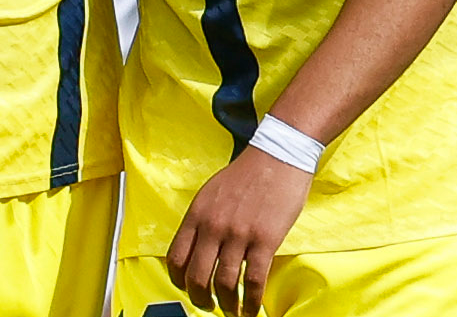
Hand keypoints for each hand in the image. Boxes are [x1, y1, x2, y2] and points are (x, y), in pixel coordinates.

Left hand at [167, 147, 311, 316]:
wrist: (280, 155)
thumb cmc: (249, 172)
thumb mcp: (212, 193)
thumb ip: (202, 220)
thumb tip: (199, 248)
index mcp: (197, 215)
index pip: (176, 259)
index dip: (179, 281)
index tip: (188, 289)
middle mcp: (213, 227)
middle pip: (196, 277)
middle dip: (201, 299)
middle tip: (209, 305)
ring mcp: (238, 235)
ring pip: (223, 284)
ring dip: (226, 304)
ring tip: (232, 311)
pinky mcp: (265, 240)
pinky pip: (253, 281)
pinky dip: (251, 302)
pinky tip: (252, 309)